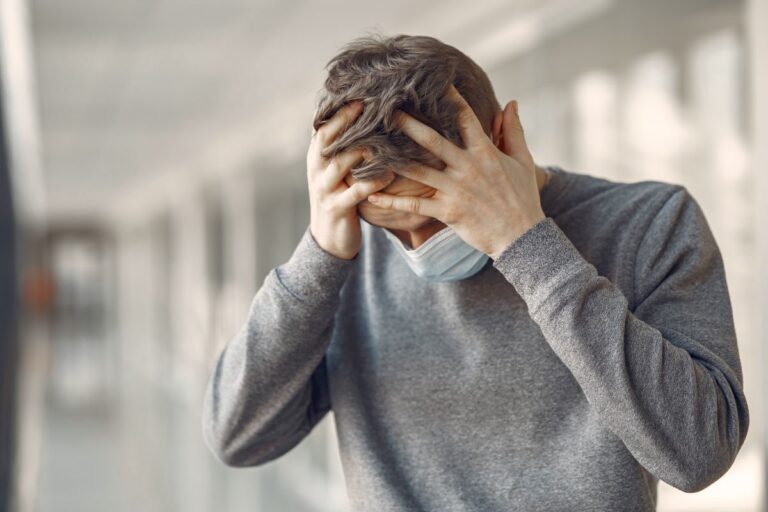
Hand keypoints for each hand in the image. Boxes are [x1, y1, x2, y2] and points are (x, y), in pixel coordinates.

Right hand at [307, 100, 394, 259]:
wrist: (329, 238)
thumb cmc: (339, 197)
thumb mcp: (334, 172)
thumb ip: (342, 148)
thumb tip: (358, 116)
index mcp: (316, 158)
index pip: (324, 128)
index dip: (340, 111)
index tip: (360, 95)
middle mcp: (316, 170)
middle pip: (329, 140)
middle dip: (348, 122)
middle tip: (370, 106)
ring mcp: (325, 190)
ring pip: (342, 163)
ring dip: (363, 149)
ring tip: (384, 136)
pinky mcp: (337, 208)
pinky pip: (357, 192)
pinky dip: (373, 182)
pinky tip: (390, 173)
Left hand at [366, 84, 545, 259]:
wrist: (522, 237)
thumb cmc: (523, 197)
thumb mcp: (522, 161)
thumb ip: (514, 131)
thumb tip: (511, 102)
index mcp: (485, 152)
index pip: (465, 118)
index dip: (449, 99)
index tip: (433, 83)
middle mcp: (467, 168)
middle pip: (433, 141)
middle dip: (409, 124)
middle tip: (387, 109)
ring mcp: (456, 191)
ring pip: (418, 171)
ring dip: (393, 159)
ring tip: (371, 148)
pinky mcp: (447, 212)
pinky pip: (414, 205)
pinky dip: (392, 201)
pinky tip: (372, 195)